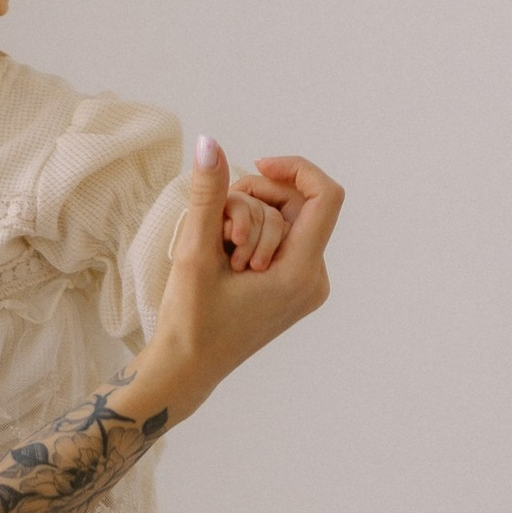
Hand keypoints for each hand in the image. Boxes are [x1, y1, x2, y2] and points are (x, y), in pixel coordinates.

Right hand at [128, 143, 337, 427]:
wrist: (187, 369)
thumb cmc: (190, 320)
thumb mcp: (195, 251)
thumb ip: (208, 194)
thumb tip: (209, 143)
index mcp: (301, 273)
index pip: (325, 196)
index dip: (295, 168)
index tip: (255, 167)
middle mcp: (313, 279)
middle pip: (298, 205)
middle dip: (256, 198)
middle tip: (217, 221)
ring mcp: (305, 285)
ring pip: (285, 221)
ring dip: (248, 219)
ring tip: (219, 250)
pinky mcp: (292, 288)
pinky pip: (280, 240)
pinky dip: (252, 235)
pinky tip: (226, 256)